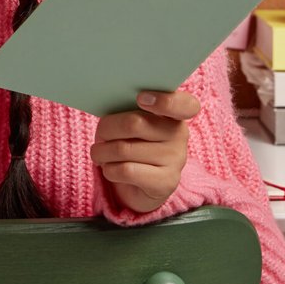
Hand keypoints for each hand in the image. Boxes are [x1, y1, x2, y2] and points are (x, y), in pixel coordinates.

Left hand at [91, 90, 201, 213]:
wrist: (140, 185)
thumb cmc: (132, 143)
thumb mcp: (132, 121)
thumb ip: (128, 109)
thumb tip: (108, 105)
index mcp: (174, 112)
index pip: (185, 104)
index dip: (165, 100)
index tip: (140, 98)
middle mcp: (180, 134)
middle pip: (134, 124)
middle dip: (106, 129)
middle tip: (100, 135)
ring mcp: (176, 159)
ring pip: (124, 149)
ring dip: (101, 152)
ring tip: (99, 153)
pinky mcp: (166, 182)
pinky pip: (126, 170)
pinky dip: (109, 169)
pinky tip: (109, 168)